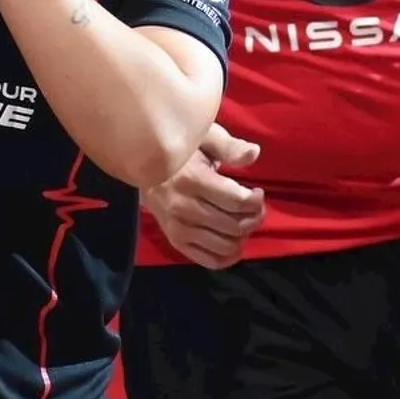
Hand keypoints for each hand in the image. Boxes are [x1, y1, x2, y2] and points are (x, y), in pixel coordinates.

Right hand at [140, 123, 264, 269]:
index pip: (237, 201)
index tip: (257, 192)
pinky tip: (234, 241)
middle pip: (235, 225)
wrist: (142, 170)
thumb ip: (229, 146)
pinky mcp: (176, 242)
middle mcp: (184, 208)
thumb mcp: (203, 138)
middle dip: (254, 217)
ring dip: (243, 236)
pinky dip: (228, 256)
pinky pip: (211, 261)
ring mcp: (179, 228)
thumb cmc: (180, 152)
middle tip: (254, 206)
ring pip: (226, 245)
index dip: (256, 200)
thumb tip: (254, 153)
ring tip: (242, 220)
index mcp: (193, 180)